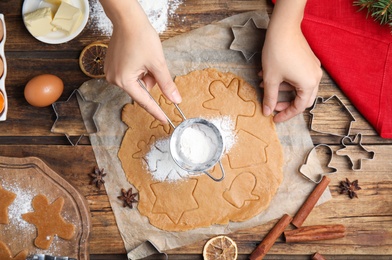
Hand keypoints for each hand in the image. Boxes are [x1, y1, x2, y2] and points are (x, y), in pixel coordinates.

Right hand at [100, 0, 181, 122]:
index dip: (156, 111)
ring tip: (143, 57)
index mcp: (124, 81)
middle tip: (152, 64)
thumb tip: (175, 100)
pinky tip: (137, 56)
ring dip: (144, 74)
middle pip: (141, 90)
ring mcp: (111, 72)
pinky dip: (138, 69)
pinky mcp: (112, 66)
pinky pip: (130, 75)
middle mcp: (114, 79)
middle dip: (150, 79)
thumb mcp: (158, 64)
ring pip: (136, 82)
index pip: (144, 101)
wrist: (128, 20)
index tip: (164, 120)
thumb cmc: (141, 38)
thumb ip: (166, 85)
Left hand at [260, 0, 321, 122]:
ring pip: (298, 86)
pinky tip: (270, 75)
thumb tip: (267, 112)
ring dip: (282, 89)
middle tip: (272, 106)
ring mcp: (313, 67)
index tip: (274, 118)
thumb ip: (270, 98)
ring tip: (264, 87)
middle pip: (302, 98)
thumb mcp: (271, 79)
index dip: (285, 114)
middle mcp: (315, 77)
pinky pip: (299, 76)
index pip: (299, 107)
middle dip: (285, 103)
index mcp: (309, 84)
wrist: (283, 28)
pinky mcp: (308, 60)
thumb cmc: (278, 53)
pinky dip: (286, 80)